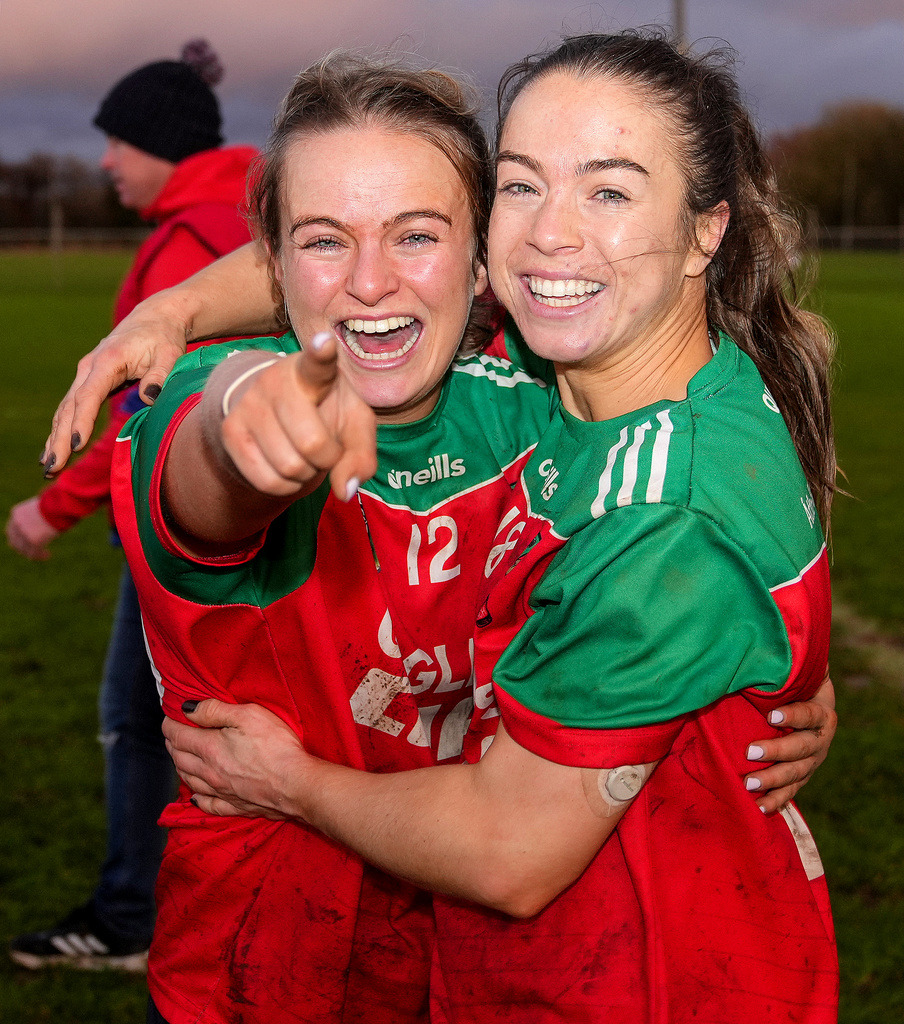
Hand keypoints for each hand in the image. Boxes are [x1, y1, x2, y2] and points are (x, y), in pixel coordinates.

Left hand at [5, 497, 59, 559]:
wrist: (60, 504)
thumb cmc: (56, 503)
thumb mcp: (40, 507)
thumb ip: (35, 516)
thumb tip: (42, 522)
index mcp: (17, 513)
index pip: (11, 529)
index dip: (19, 537)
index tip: (28, 540)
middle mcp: (17, 524)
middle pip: (14, 542)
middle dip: (23, 548)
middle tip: (33, 551)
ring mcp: (24, 533)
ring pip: (23, 550)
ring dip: (33, 553)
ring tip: (44, 554)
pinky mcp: (33, 541)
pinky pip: (34, 553)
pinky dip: (40, 556)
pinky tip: (48, 555)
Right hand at [43, 304, 187, 476]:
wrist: (155, 320)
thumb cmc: (164, 337)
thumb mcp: (170, 353)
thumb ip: (160, 375)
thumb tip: (150, 397)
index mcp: (108, 361)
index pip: (89, 395)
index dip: (82, 421)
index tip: (76, 445)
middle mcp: (90, 368)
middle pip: (71, 407)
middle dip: (60, 438)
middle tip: (52, 467)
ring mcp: (86, 374)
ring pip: (66, 409)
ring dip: (55, 438)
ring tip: (48, 467)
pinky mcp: (89, 381)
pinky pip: (72, 408)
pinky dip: (62, 429)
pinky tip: (54, 450)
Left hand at [162, 699, 309, 819]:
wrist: (295, 785)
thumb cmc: (276, 746)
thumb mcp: (248, 715)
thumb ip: (215, 710)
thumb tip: (188, 709)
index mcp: (210, 748)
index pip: (178, 735)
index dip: (170, 725)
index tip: (170, 718)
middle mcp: (209, 772)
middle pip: (180, 758)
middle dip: (172, 744)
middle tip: (173, 734)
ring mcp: (221, 792)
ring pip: (189, 780)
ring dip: (180, 767)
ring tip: (180, 757)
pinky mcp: (235, 806)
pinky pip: (207, 804)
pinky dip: (197, 798)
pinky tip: (196, 796)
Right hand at [215, 332, 376, 502]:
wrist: (278, 411)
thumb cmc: (327, 413)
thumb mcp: (354, 427)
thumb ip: (361, 456)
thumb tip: (344, 491)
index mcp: (313, 372)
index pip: (318, 362)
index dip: (322, 354)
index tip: (325, 342)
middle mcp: (276, 381)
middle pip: (312, 444)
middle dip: (328, 460)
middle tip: (326, 448)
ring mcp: (249, 404)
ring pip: (289, 468)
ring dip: (307, 475)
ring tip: (304, 454)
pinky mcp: (230, 431)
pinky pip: (267, 482)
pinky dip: (286, 487)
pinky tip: (287, 467)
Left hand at [744, 675, 836, 812]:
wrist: (802, 699)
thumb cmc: (790, 681)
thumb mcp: (790, 670)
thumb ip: (782, 665)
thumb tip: (758, 644)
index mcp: (821, 710)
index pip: (810, 714)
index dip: (793, 715)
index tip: (771, 715)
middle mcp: (820, 738)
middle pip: (802, 748)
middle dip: (776, 751)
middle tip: (750, 751)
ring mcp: (812, 760)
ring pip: (796, 773)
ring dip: (773, 780)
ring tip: (750, 783)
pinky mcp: (800, 775)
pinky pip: (791, 791)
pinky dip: (776, 800)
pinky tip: (760, 808)